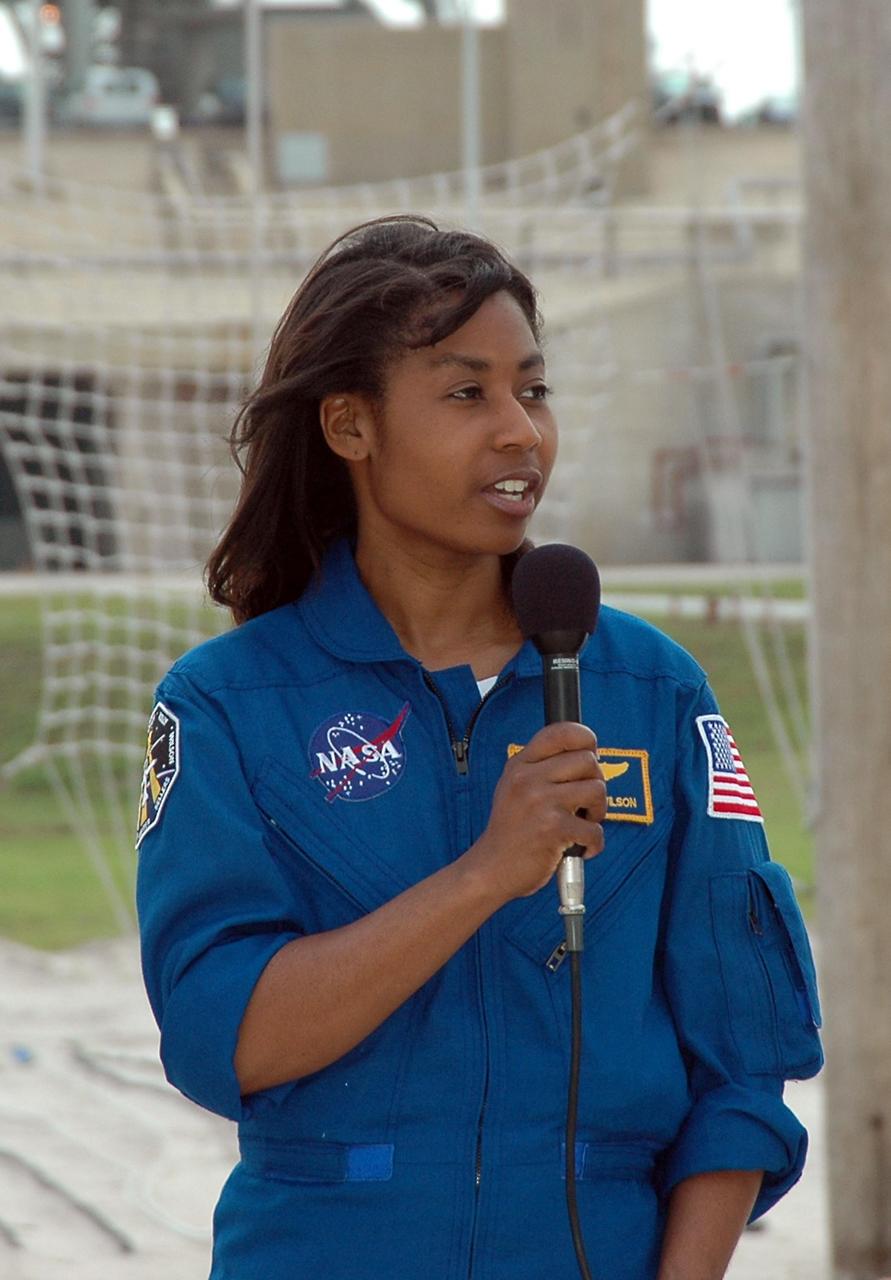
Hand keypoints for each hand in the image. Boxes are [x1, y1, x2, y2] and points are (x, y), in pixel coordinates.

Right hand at [464, 722, 605, 906]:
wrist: (491, 868)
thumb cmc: (510, 832)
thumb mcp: (513, 787)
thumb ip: (541, 768)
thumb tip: (586, 755)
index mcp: (520, 765)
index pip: (560, 732)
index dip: (585, 737)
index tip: (591, 751)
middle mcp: (528, 778)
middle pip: (588, 760)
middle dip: (595, 782)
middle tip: (585, 802)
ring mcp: (540, 802)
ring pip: (597, 789)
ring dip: (598, 811)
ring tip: (583, 822)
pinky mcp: (552, 828)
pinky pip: (594, 828)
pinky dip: (594, 843)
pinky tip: (581, 846)